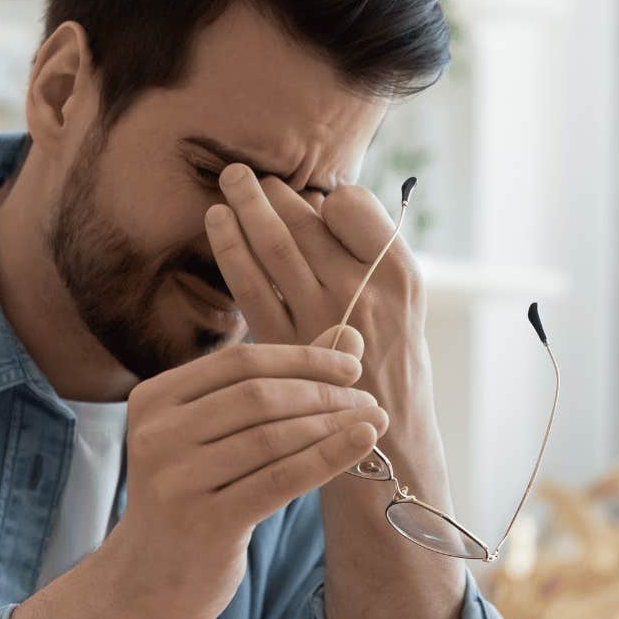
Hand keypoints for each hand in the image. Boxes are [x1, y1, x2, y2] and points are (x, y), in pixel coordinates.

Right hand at [99, 341, 388, 618]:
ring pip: (272, 437)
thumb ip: (276, 383)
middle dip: (322, 393)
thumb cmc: (194, 497)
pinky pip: (280, 479)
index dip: (302, 358)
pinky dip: (328, 456)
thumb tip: (347, 335)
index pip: (240, 362)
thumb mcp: (219, 436)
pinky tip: (361, 444)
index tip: (351, 366)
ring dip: (332, 425)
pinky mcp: (204, 522)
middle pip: (257, 395)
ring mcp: (176, 480)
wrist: (149, 582)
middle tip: (367, 400)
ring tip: (374, 422)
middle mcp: (158, 434)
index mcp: (154, 399)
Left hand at [205, 165, 447, 516]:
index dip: (325, 197)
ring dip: (246, 208)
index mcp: (399, 274)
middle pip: (306, 223)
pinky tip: (217, 225)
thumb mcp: (402, 308)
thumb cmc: (393, 370)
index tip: (311, 197)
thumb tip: (319, 205)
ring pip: (275, 246)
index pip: (352, 206)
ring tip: (228, 183)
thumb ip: (367, 261)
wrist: (390, 446)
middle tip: (243, 173)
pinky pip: (251, 286)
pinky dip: (230, 249)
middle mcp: (363, 292)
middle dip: (271, 192)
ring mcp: (322, 319)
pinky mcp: (286, 347)